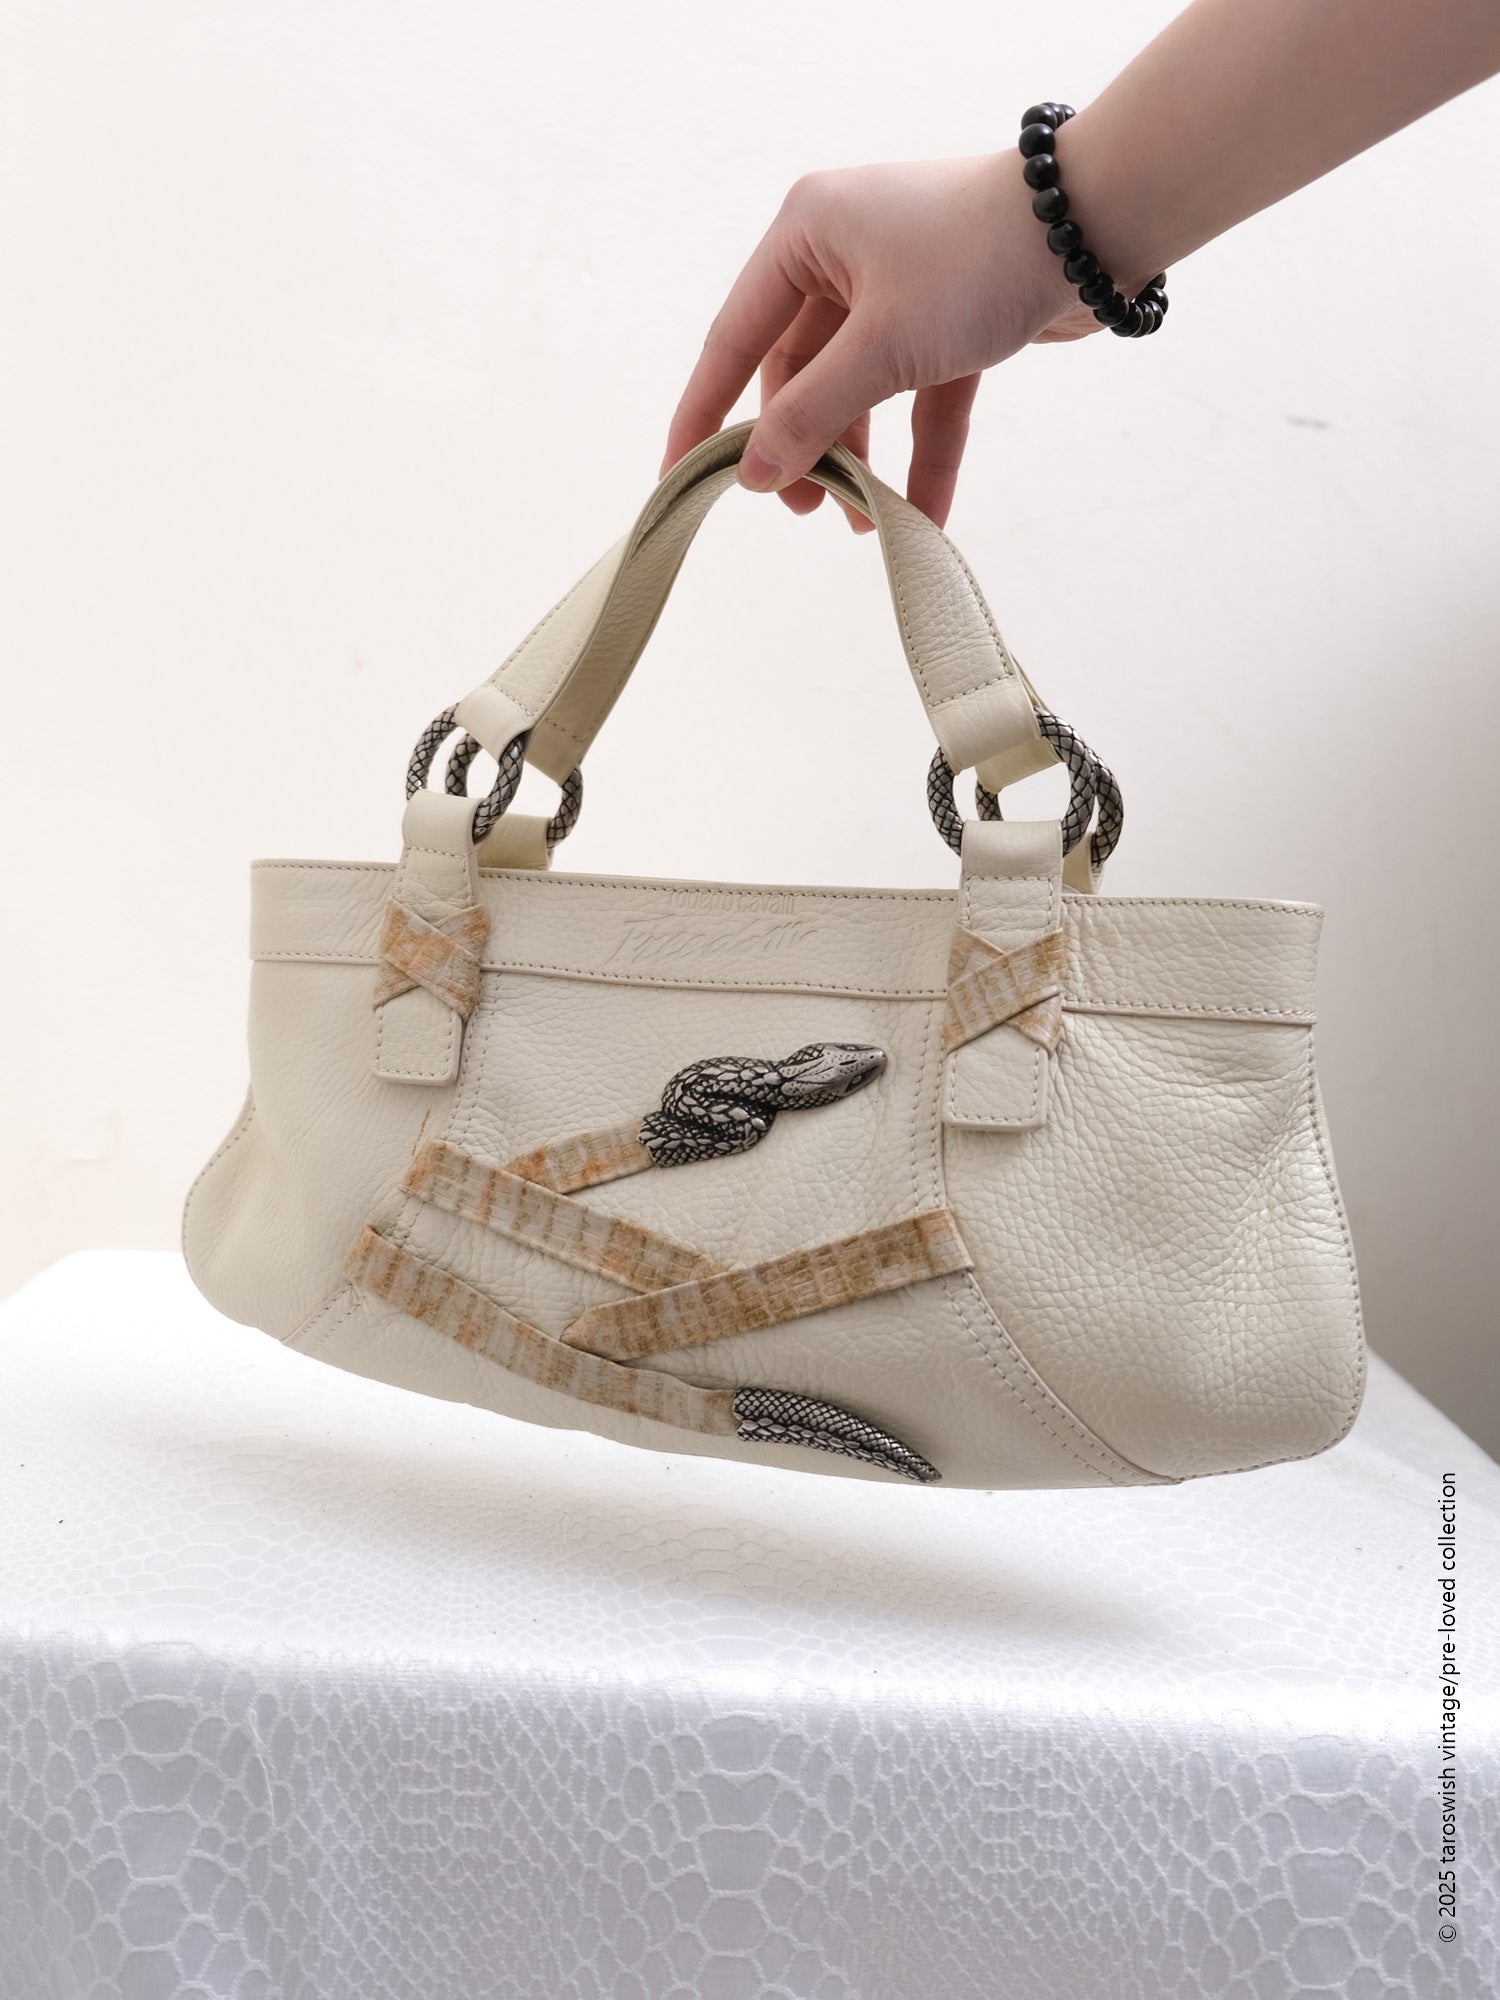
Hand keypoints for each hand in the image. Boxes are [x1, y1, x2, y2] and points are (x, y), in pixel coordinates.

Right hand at [661, 153, 1086, 530]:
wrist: (1098, 227)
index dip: (704, 415)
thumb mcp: (881, 347)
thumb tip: (753, 476)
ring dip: (863, 459)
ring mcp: (901, 287)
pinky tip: (924, 519)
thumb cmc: (975, 261)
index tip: (678, 478)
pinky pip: (922, 400)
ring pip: (861, 390)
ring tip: (863, 522)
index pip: (734, 339)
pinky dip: (922, 455)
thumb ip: (811, 415)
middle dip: (804, 447)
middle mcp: (844, 253)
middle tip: (805, 510)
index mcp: (805, 234)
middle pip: (799, 372)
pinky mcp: (953, 319)